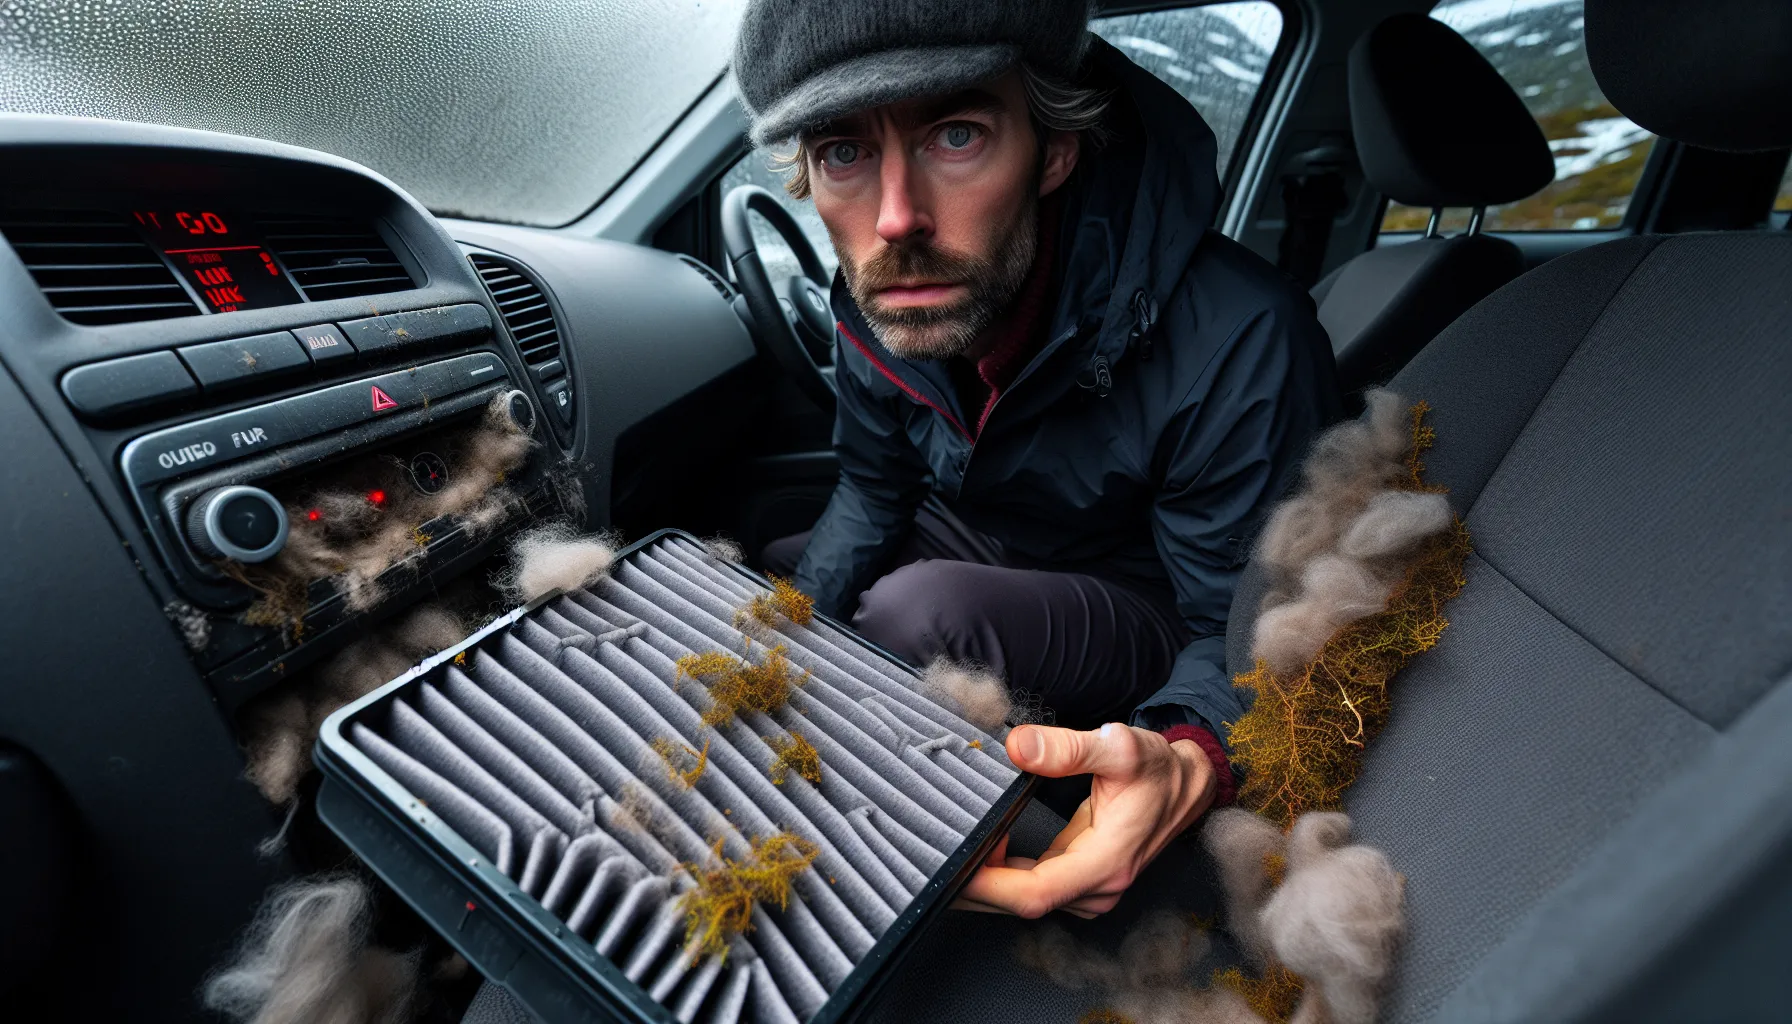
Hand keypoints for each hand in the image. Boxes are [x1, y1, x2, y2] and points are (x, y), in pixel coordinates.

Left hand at [956, 722, 1217, 918]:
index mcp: (1107, 863)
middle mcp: (1099, 888)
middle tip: (936, 852)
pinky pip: (1034, 885)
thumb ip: (1067, 747)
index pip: (1033, 894)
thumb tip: (1016, 746)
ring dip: (989, 877)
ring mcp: (1092, 889)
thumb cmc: (1159, 769)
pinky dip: (1006, 870)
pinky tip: (988, 842)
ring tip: (956, 842)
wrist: (1190, 784)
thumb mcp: (1118, 746)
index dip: (988, 885)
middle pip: (1022, 903)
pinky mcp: (1084, 881)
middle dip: (977, 884)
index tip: (952, 865)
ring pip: (1025, 898)